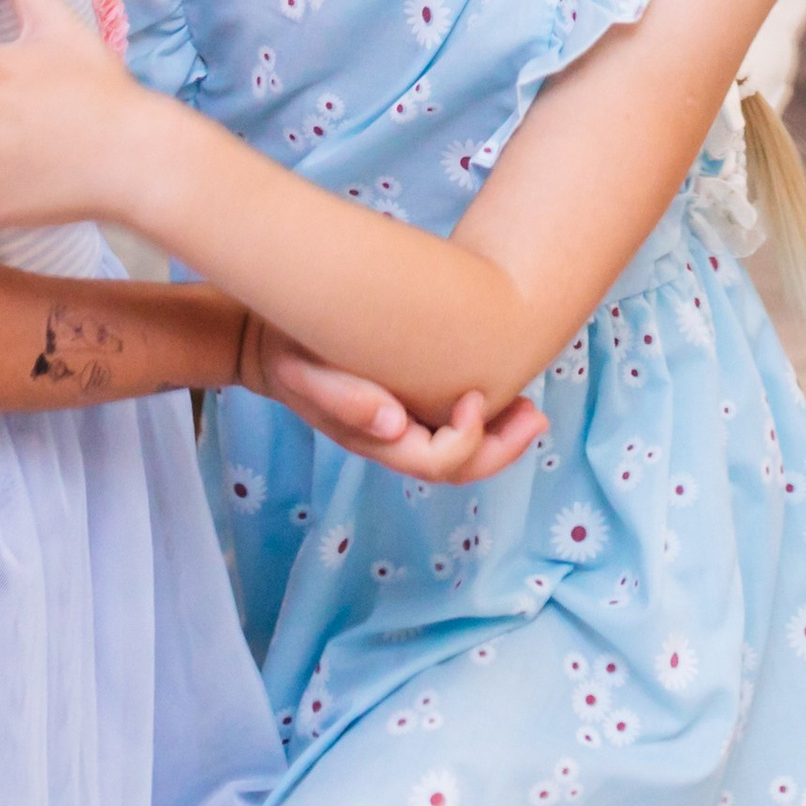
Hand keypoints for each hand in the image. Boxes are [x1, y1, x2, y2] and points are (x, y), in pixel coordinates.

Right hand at [249, 329, 547, 485]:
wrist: (269, 337)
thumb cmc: (290, 350)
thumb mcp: (306, 371)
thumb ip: (344, 398)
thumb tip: (395, 425)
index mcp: (374, 440)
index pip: (435, 463)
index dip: (466, 441)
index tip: (476, 398)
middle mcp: (393, 439)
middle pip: (458, 468)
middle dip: (502, 449)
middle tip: (536, 416)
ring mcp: (400, 425)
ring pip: (460, 451)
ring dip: (500, 436)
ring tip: (531, 409)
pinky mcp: (406, 400)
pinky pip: (450, 424)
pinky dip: (483, 415)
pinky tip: (501, 388)